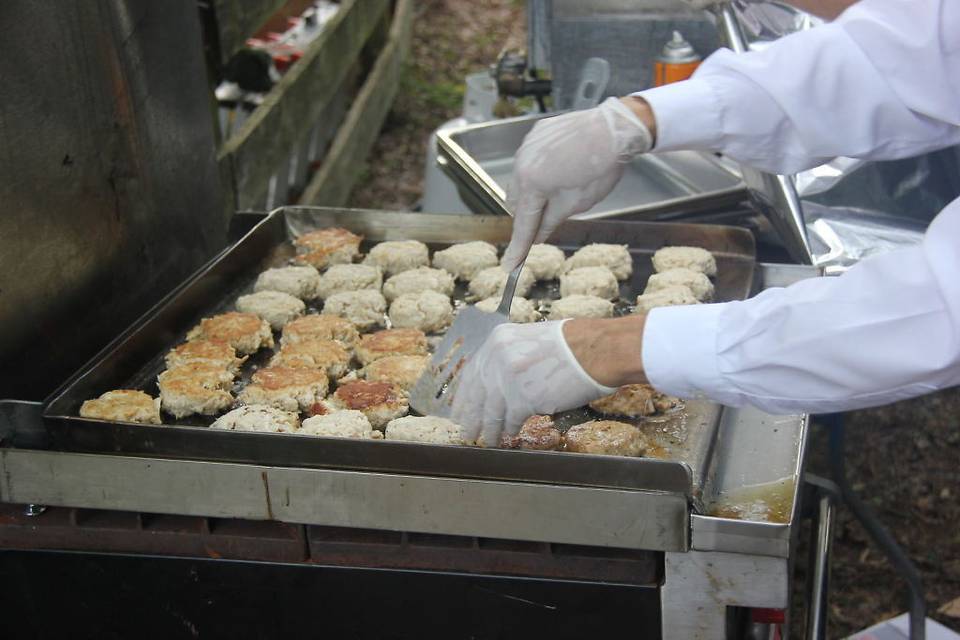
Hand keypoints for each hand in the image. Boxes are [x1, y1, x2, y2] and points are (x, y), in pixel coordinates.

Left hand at [451, 315, 648, 446]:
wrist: (595, 350)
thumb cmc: (572, 345)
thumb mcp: (529, 340)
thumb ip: (509, 357)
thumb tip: (498, 382)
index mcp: (498, 341)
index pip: (473, 372)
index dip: (465, 395)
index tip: (460, 408)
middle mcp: (498, 358)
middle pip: (477, 394)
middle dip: (470, 416)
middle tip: (466, 430)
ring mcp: (508, 379)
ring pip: (491, 412)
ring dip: (489, 429)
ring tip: (487, 440)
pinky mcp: (523, 399)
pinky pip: (510, 420)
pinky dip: (510, 430)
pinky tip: (509, 435)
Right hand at [501, 97, 655, 269]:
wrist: (615, 127)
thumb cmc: (600, 167)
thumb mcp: (577, 202)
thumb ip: (551, 221)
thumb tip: (538, 236)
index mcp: (532, 184)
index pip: (523, 224)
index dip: (518, 248)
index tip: (510, 267)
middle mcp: (522, 164)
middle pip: (516, 202)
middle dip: (528, 215)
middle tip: (548, 217)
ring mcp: (526, 146)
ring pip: (519, 180)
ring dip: (532, 191)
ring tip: (559, 187)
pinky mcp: (535, 134)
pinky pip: (528, 159)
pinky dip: (538, 169)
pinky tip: (559, 167)